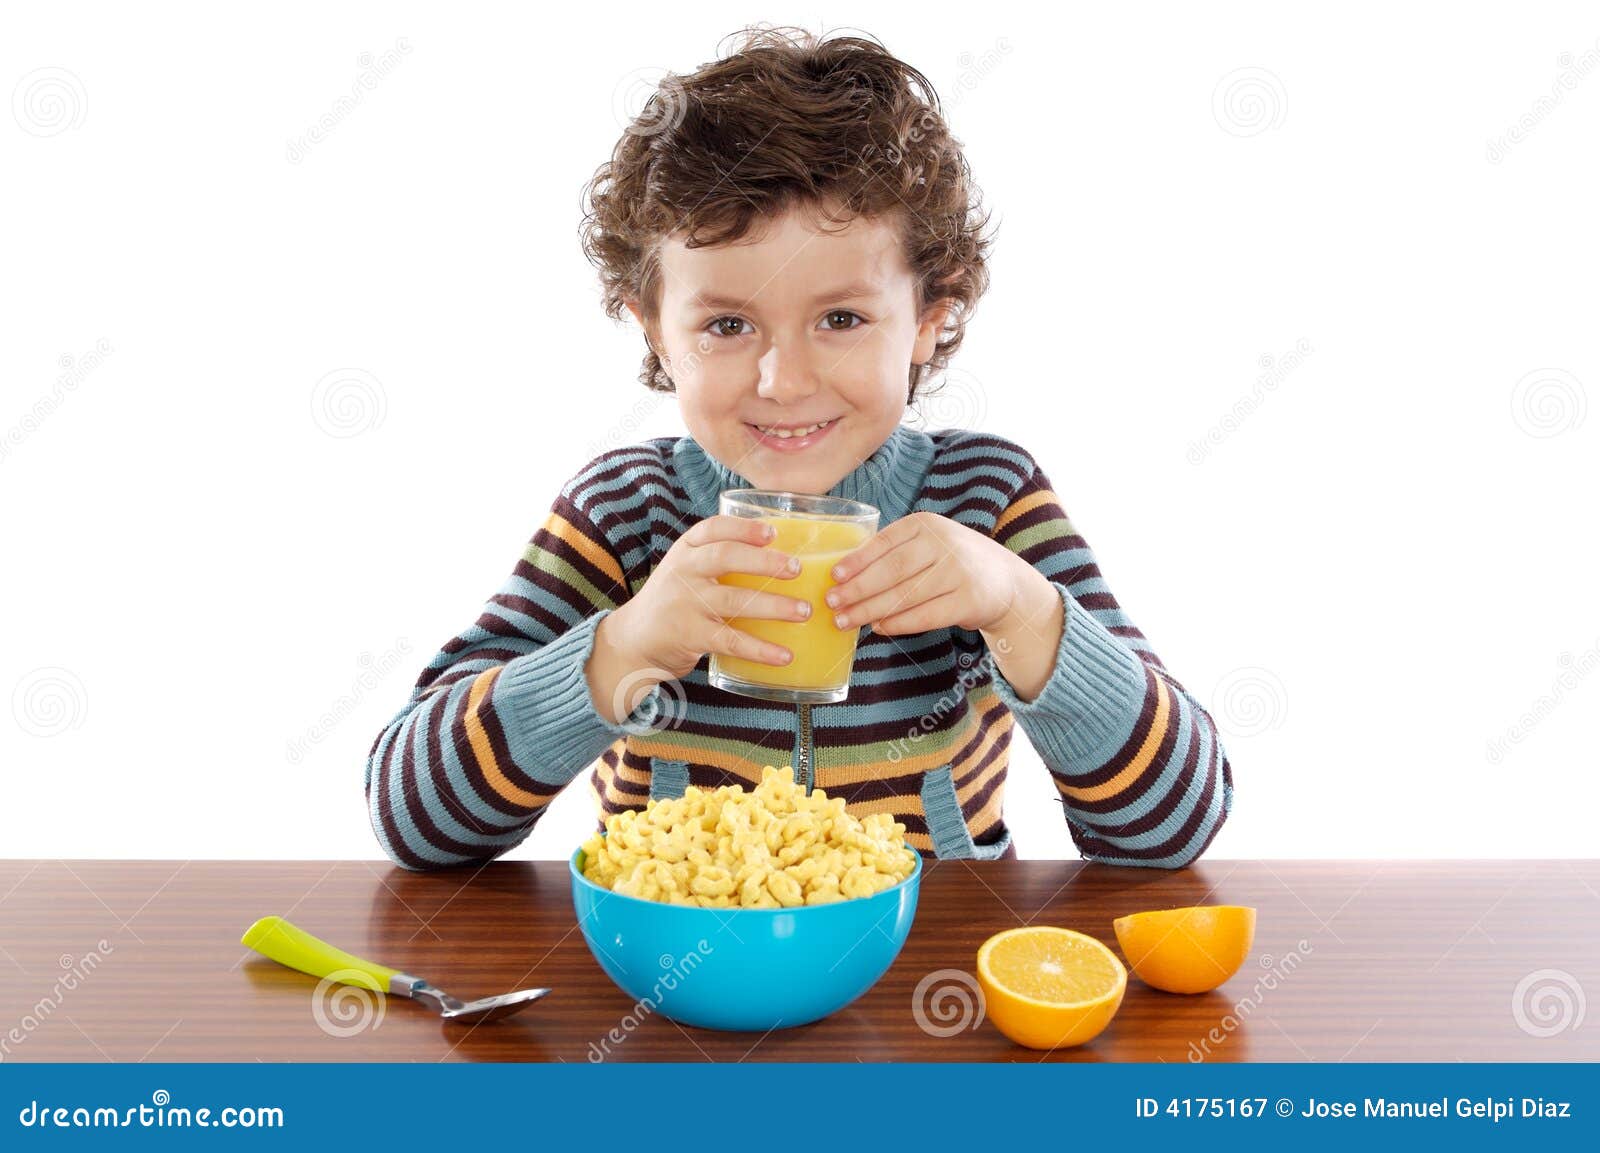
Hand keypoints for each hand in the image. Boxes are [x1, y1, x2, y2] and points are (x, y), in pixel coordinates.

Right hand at [587, 515, 812, 721]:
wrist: (633, 640)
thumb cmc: (673, 601)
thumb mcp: (686, 571)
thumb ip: (718, 560)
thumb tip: (779, 556)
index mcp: (686, 551)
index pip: (713, 529)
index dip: (744, 528)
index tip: (773, 533)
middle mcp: (684, 572)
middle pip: (726, 557)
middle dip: (764, 562)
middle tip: (796, 569)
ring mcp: (686, 604)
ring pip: (735, 600)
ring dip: (774, 606)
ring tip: (804, 611)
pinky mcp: (690, 636)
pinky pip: (731, 641)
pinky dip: (760, 649)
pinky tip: (784, 656)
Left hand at [824, 511, 1036, 636]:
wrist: (1004, 581)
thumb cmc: (950, 562)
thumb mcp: (926, 544)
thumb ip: (892, 553)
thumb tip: (844, 576)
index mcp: (926, 524)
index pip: (885, 542)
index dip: (857, 560)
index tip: (834, 576)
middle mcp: (944, 543)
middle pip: (892, 570)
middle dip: (858, 589)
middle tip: (832, 603)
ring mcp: (959, 572)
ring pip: (905, 595)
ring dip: (871, 610)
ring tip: (846, 621)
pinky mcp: (969, 601)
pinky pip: (925, 615)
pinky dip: (899, 623)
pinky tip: (879, 628)